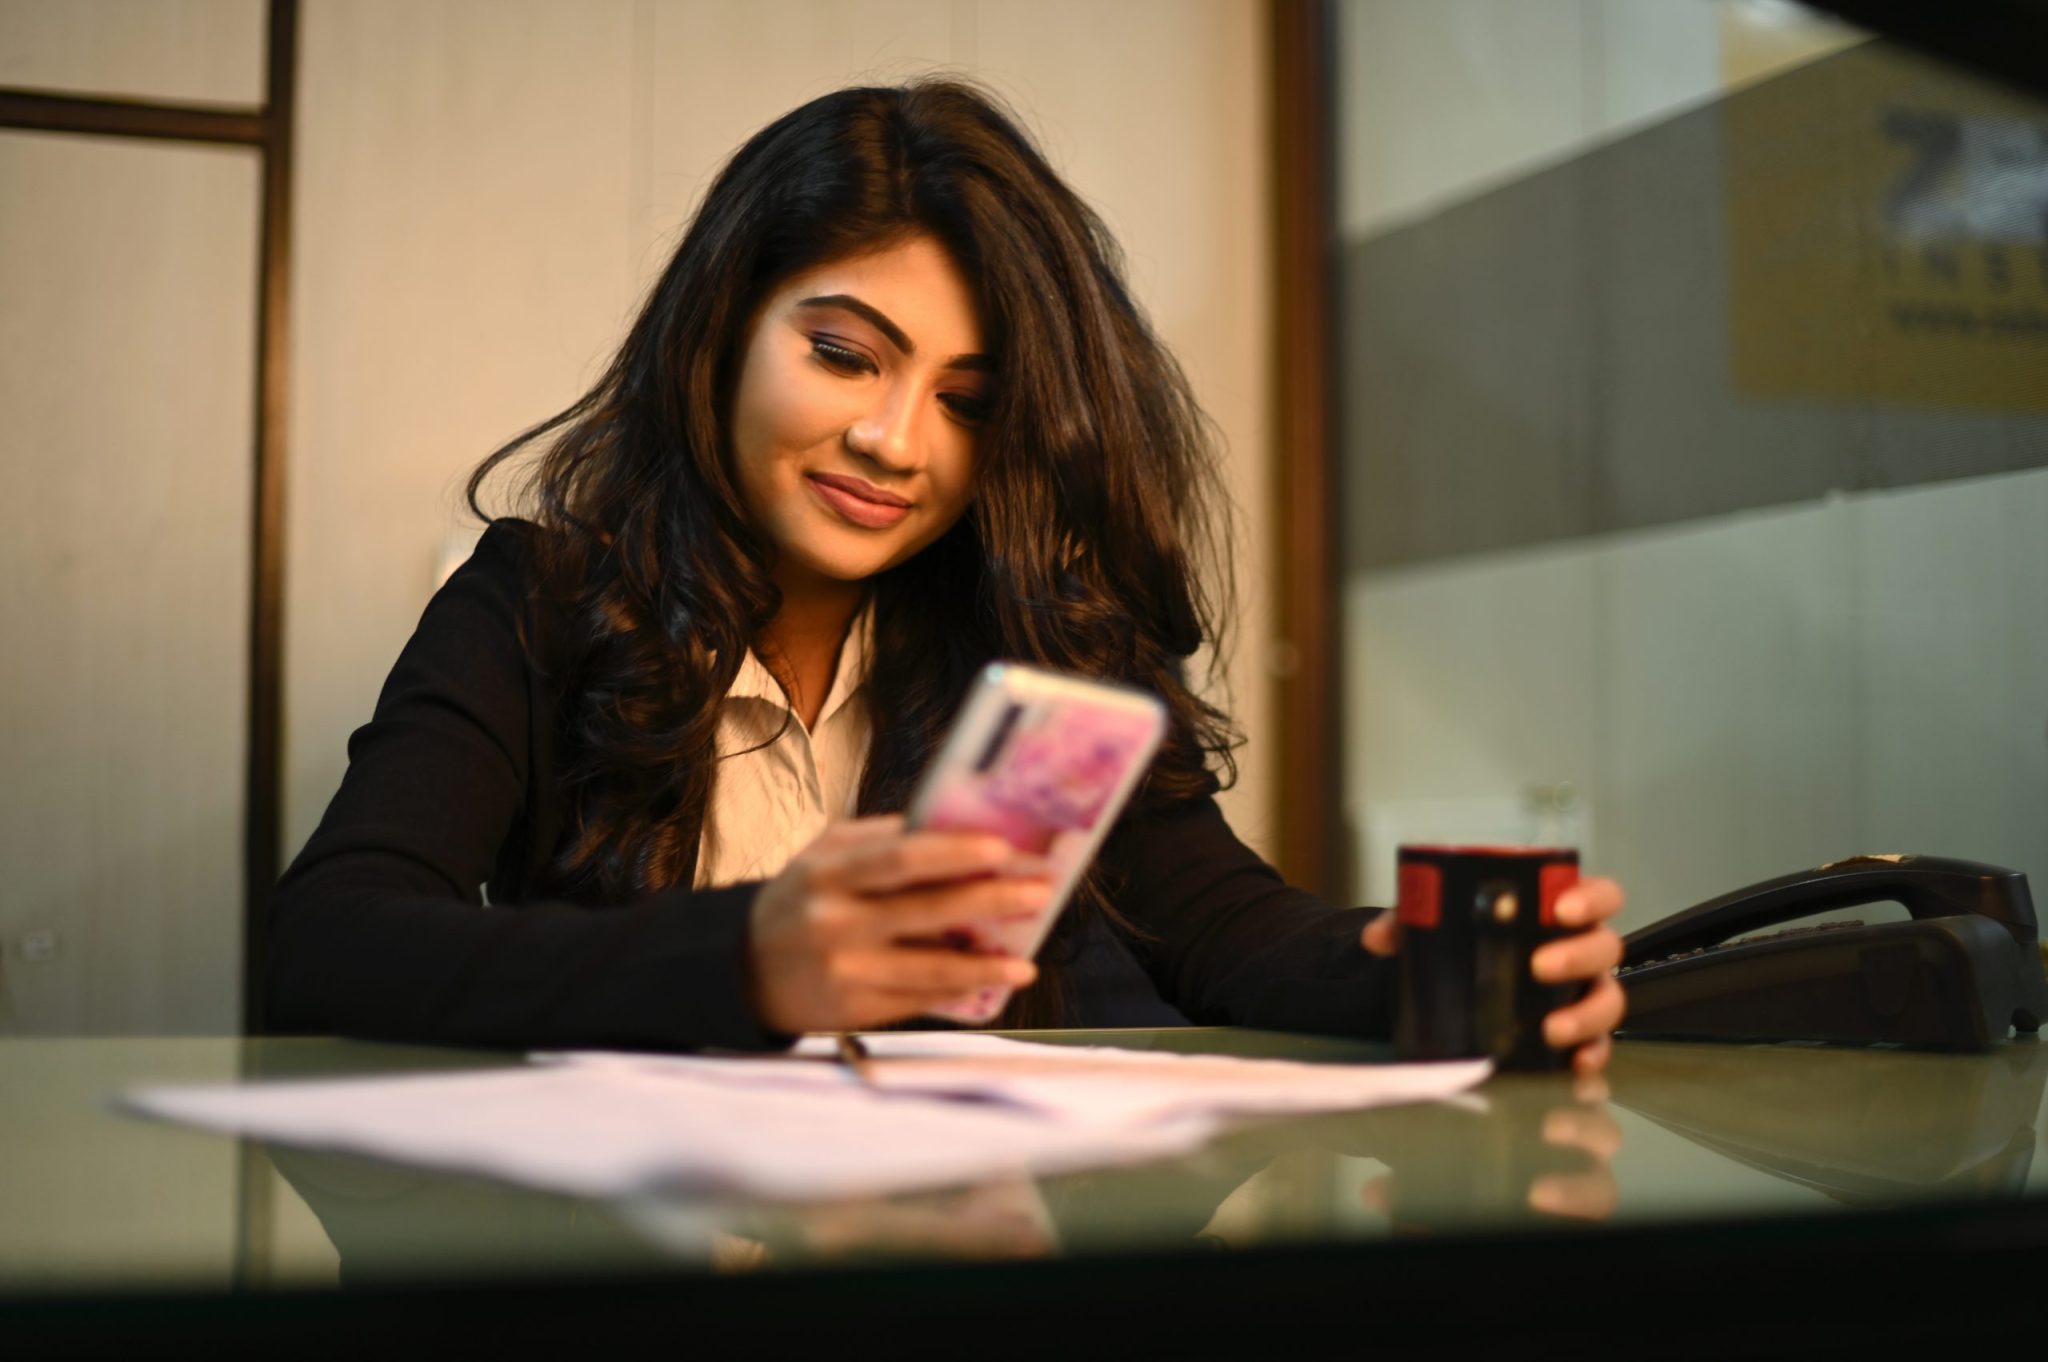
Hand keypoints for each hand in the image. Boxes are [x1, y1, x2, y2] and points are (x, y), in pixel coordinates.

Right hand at [747, 815, 1047, 1033]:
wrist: (745, 971)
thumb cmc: (800, 900)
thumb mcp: (823, 857)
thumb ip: (880, 842)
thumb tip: (954, 830)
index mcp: (829, 872)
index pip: (902, 857)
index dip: (955, 852)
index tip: (1003, 848)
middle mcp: (835, 920)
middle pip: (927, 909)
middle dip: (990, 900)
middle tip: (1038, 893)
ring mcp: (845, 970)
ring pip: (929, 968)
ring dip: (984, 964)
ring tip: (1025, 963)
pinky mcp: (852, 1010)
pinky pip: (916, 1000)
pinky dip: (956, 992)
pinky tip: (988, 982)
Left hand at [1361, 877, 1628, 1074]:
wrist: (1462, 989)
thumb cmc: (1472, 942)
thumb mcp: (1441, 926)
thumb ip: (1409, 922)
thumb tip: (1380, 937)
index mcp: (1561, 913)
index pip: (1600, 895)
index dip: (1591, 899)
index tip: (1561, 908)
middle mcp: (1583, 951)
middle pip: (1605, 948)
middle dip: (1578, 956)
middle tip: (1539, 966)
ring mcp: (1585, 993)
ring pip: (1608, 999)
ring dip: (1585, 1014)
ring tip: (1551, 1029)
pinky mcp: (1581, 1034)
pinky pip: (1600, 1046)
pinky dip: (1592, 1056)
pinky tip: (1575, 1066)